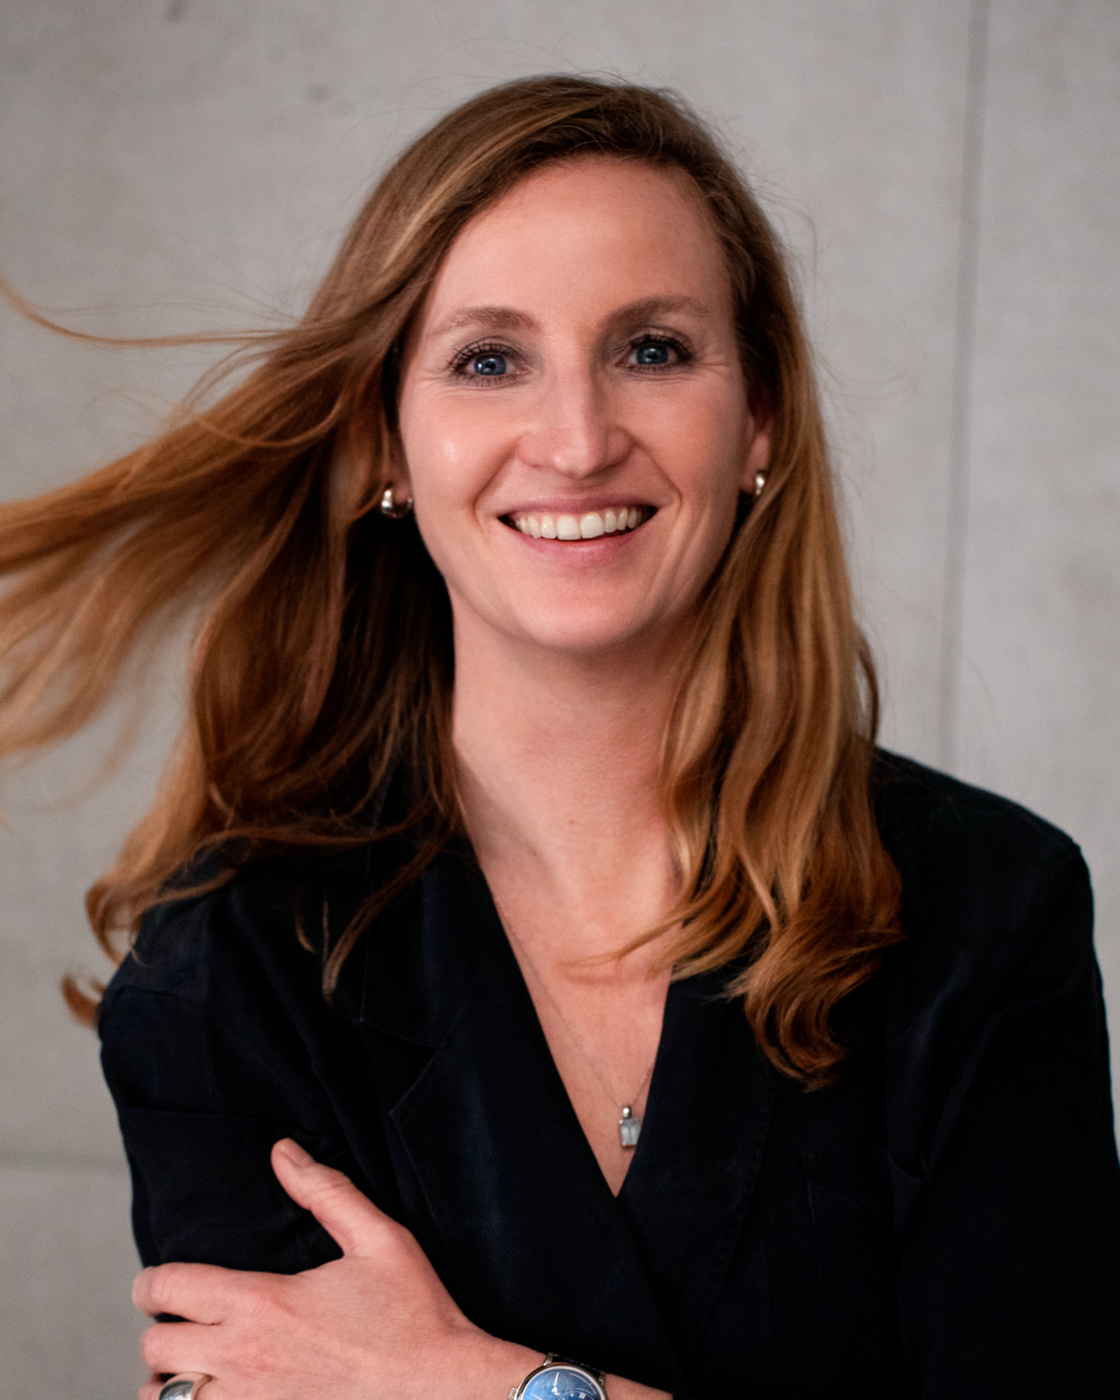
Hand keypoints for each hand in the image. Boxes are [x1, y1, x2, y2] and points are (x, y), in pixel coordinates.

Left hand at [134, 1139, 535, 1399]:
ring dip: (171, 1385)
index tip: (159, 1284)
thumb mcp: (379, 1240)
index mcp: (263, 1303)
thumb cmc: (416, 1317)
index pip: (168, 1288)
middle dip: (163, 1329)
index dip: (152, 1281)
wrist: (443, 1391)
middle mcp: (243, 1359)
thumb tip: (284, 1153)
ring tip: (195, 1371)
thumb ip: (327, 1192)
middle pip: (155, 1346)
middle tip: (184, 1323)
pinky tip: (220, 1396)